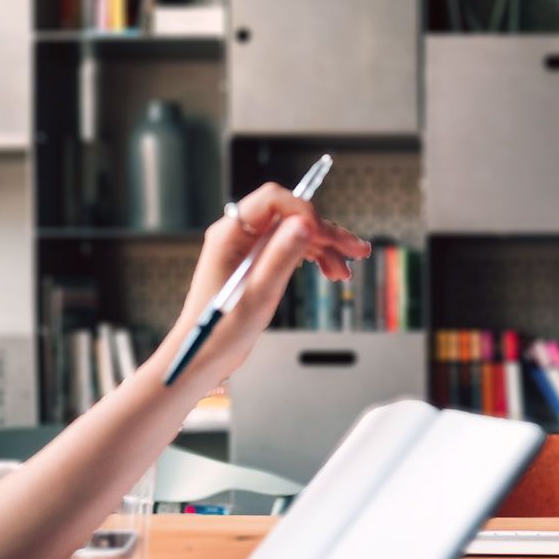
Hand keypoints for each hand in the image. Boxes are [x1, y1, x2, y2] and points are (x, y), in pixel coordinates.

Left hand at [166, 182, 369, 382]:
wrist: (203, 357)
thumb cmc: (220, 331)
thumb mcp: (258, 294)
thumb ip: (281, 255)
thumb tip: (303, 223)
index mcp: (230, 235)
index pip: (273, 200)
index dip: (304, 211)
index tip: (325, 234)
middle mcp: (238, 235)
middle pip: (290, 216)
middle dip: (326, 231)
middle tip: (355, 248)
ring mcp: (248, 248)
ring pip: (295, 232)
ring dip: (324, 247)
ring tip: (346, 268)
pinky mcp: (256, 262)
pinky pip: (290, 248)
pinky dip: (313, 257)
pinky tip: (330, 270)